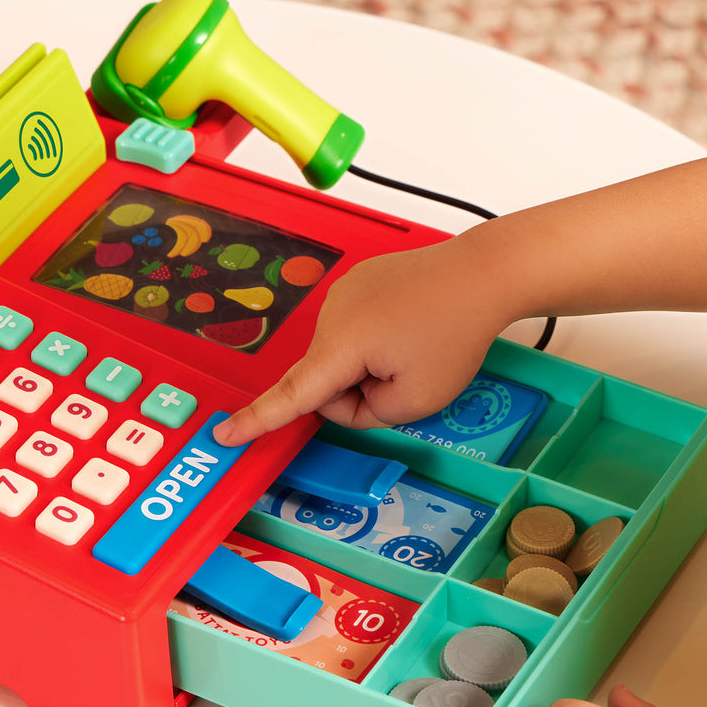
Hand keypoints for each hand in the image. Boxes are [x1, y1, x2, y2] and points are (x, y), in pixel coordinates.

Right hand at [213, 240, 509, 446]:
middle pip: (324, 380)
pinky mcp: (357, 282)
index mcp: (340, 346)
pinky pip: (352, 330)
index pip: (291, 396)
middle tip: (408, 375)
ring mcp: (343, 293)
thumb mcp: (416, 401)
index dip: (256, 420)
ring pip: (339, 355)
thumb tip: (344, 396)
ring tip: (413, 344)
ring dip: (368, 364)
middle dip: (358, 391)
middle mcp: (331, 314)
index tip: (223, 433)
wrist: (483, 272)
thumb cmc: (455, 333)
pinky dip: (374, 339)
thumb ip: (366, 414)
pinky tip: (408, 325)